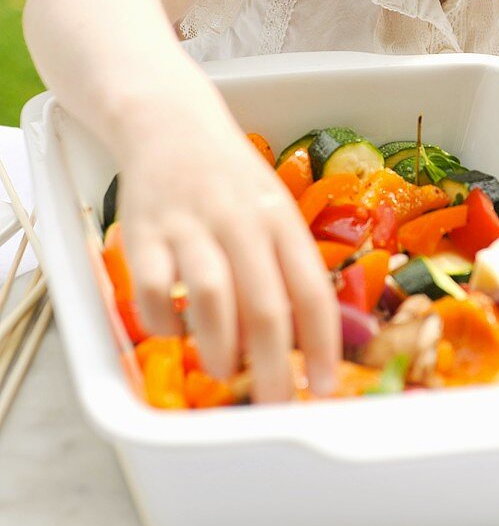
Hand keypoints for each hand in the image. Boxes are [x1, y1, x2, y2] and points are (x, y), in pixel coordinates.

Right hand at [117, 100, 339, 403]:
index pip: (311, 289)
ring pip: (211, 298)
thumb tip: (307, 336)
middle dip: (274, 368)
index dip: (324, 345)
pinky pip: (152, 289)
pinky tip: (172, 329)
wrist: (170, 122)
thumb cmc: (230, 175)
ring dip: (219, 348)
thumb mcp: (272, 204)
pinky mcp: (144, 231)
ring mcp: (190, 226)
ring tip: (224, 371)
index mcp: (279, 218)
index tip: (327, 386)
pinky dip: (162, 321)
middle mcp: (240, 222)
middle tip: (275, 402)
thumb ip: (286, 260)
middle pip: (264, 306)